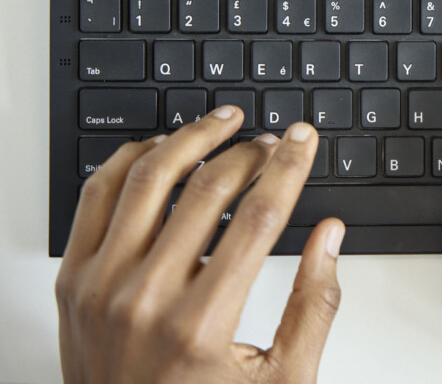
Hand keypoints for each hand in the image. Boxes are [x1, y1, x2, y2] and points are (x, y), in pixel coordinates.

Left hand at [55, 108, 343, 383]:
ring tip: (222, 123)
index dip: (288, 168)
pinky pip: (96, 196)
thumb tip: (330, 236)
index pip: (258, 217)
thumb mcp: (282, 380)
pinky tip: (161, 149)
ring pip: (148, 178)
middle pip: (207, 191)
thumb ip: (315, 306)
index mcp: (202, 325)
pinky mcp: (72, 282)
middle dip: (250, 153)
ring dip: (191, 138)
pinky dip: (131, 160)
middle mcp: (146, 300)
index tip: (303, 141)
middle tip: (273, 141)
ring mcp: (101, 287)